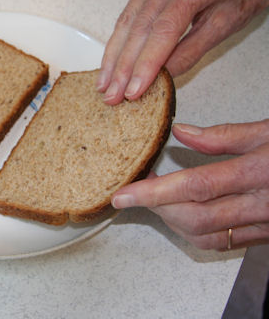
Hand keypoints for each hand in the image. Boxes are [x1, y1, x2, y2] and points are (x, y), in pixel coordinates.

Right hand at [97, 0, 268, 104]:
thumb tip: (160, 78)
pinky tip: (110, 62)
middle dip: (124, 66)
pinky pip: (127, 14)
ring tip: (105, 84)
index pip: (163, 30)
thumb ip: (190, 53)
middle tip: (114, 94)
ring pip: (128, 23)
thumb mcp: (223, 27)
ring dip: (114, 57)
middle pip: (141, 28)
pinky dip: (118, 41)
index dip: (145, 64)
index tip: (133, 89)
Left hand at [111, 119, 268, 249]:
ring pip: (206, 236)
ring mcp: (265, 224)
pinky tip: (184, 214)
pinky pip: (223, 243)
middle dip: (158, 208)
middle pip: (195, 217)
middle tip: (138, 192)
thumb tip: (182, 133)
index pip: (195, 186)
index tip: (123, 195)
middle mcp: (262, 204)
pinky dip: (194, 232)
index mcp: (259, 172)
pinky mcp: (266, 234)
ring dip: (173, 222)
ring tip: (157, 200)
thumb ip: (224, 134)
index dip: (154, 193)